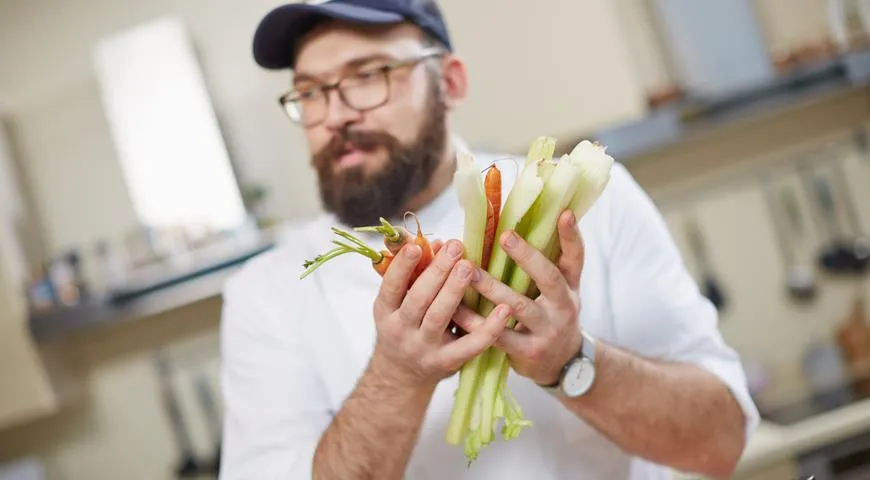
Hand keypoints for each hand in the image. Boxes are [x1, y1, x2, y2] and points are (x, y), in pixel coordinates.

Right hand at [370, 239, 510, 388]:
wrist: (402, 373)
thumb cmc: (404, 325)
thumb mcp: (397, 302)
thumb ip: (414, 274)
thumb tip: (438, 244)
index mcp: (385, 311)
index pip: (391, 286)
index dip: (402, 266)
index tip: (416, 246)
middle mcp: (400, 331)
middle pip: (418, 299)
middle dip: (437, 272)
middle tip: (455, 248)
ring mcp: (424, 348)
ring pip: (439, 317)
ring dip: (454, 291)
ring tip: (469, 267)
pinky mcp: (447, 362)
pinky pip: (469, 345)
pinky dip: (488, 328)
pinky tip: (503, 309)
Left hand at [453, 210, 584, 385]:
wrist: (560, 364)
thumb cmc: (550, 315)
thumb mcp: (558, 291)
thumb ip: (546, 263)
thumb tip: (518, 223)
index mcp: (570, 285)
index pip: (576, 256)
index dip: (571, 235)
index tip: (564, 212)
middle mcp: (563, 306)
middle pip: (549, 278)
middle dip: (527, 256)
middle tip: (505, 236)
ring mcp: (548, 330)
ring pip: (518, 306)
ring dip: (492, 287)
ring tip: (469, 270)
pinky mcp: (528, 352)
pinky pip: (498, 335)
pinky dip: (475, 322)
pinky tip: (456, 310)